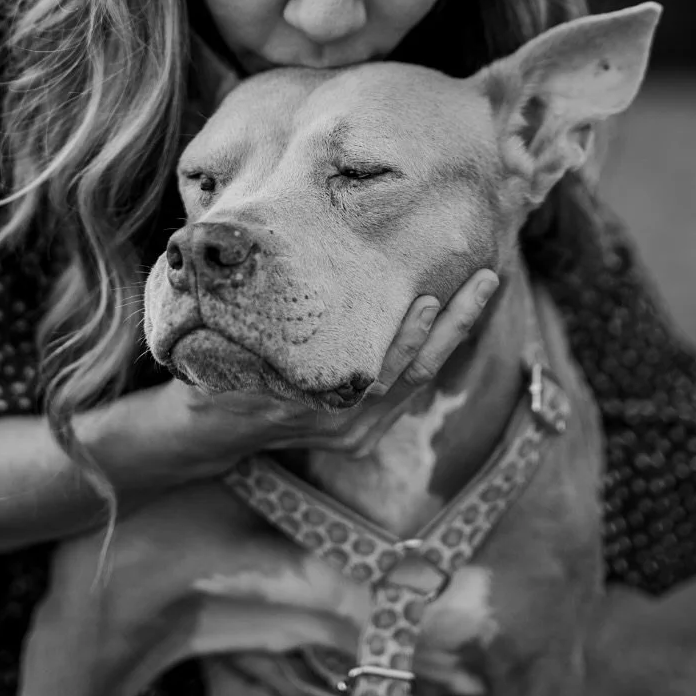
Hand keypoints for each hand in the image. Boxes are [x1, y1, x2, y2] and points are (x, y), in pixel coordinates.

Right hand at [151, 267, 498, 468]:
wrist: (208, 432)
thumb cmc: (215, 376)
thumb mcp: (223, 349)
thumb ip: (247, 322)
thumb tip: (238, 264)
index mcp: (317, 404)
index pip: (381, 369)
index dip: (410, 334)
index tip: (432, 296)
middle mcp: (347, 423)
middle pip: (417, 371)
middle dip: (455, 322)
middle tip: (487, 277)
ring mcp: (359, 431)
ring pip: (420, 379)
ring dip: (453, 332)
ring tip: (482, 285)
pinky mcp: (365, 432)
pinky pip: (409, 388)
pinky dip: (433, 350)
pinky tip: (451, 314)